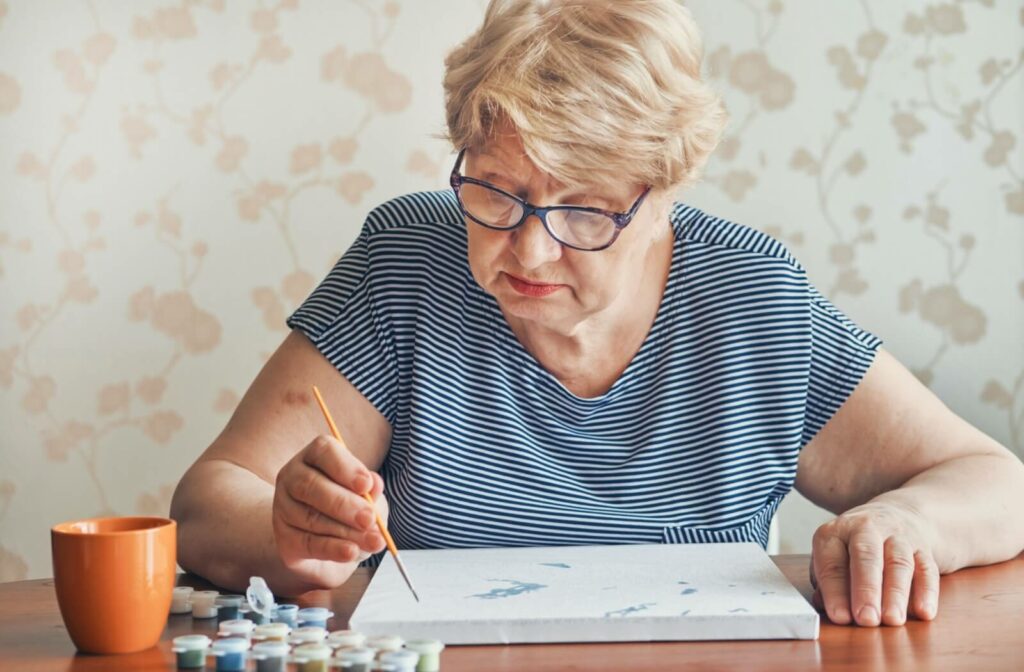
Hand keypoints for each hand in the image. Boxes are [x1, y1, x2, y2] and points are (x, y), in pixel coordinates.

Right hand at [272, 435, 387, 576]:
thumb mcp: (366, 495)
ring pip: (310, 517)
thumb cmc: (349, 507)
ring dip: (345, 531)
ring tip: (373, 541)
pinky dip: (333, 548)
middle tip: (369, 519)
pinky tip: (351, 552)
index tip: (366, 485)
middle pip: (311, 485)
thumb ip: (371, 490)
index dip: (346, 467)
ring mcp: (283, 507)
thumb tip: (375, 485)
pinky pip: (307, 543)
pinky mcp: (284, 537)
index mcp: (315, 456)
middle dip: (344, 504)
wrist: (326, 541)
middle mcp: (293, 476)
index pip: (324, 451)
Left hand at [809, 501, 939, 626]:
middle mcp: (865, 528)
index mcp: (835, 533)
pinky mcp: (923, 546)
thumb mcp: (833, 558)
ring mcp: (897, 535)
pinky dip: (927, 591)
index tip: (840, 617)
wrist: (897, 513)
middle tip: (866, 619)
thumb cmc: (854, 547)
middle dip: (865, 590)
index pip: (832, 563)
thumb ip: (827, 584)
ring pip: (898, 563)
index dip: (835, 592)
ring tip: (892, 619)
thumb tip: (830, 609)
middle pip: (866, 556)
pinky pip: (927, 568)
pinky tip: (923, 612)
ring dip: (896, 594)